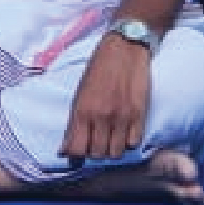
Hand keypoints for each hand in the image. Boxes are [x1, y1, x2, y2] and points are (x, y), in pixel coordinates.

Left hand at [64, 32, 153, 161]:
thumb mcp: (79, 95)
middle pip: (97, 154)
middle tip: (96, 143)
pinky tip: (125, 133)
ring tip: (111, 139)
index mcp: (82, 111)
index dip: (77, 156)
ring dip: (112, 149)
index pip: (76, 150)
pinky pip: (134, 142)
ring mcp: (122, 116)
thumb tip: (64, 151)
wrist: (124, 48)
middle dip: (95, 152)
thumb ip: (73, 124)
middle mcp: (101, 116)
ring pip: (116, 153)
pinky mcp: (140, 113)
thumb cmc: (98, 70)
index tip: (79, 152)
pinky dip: (128, 142)